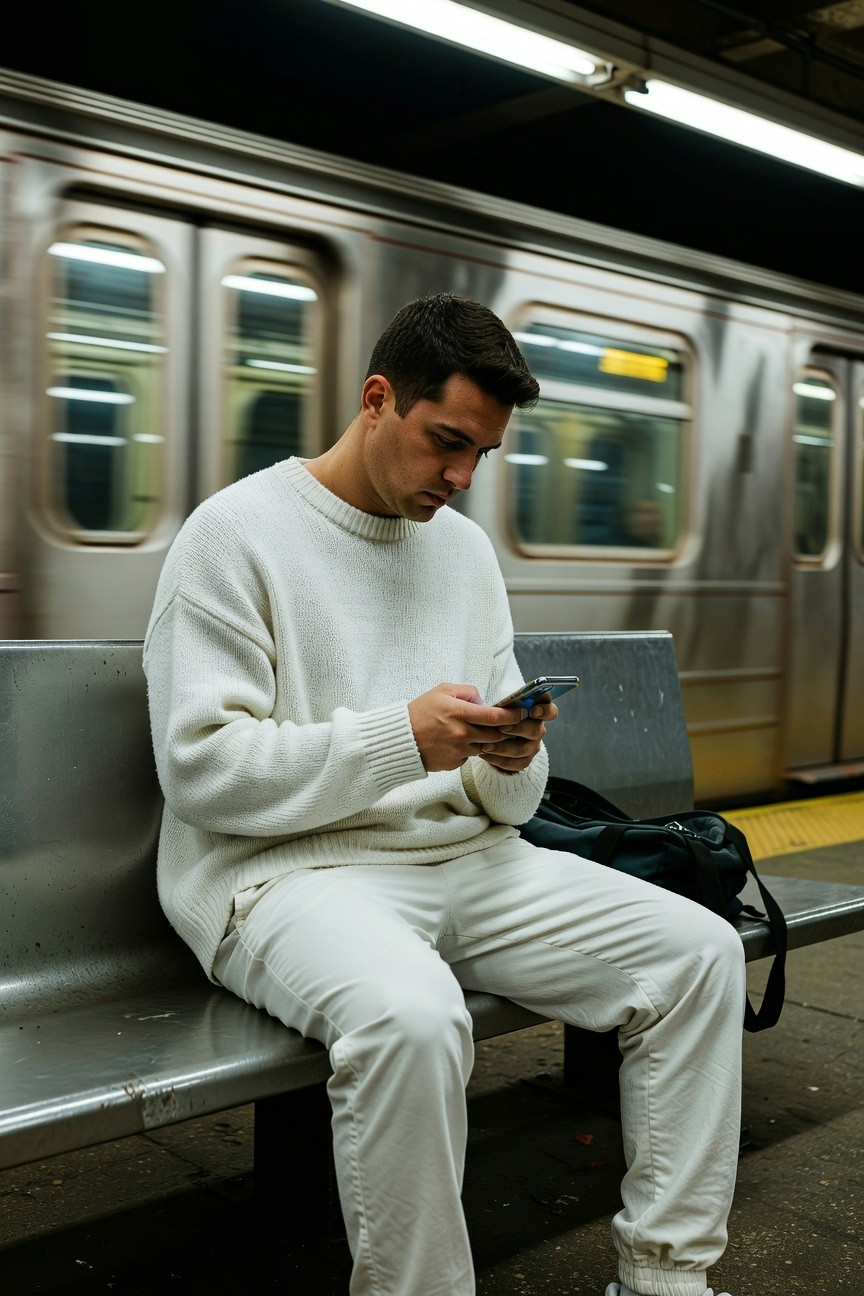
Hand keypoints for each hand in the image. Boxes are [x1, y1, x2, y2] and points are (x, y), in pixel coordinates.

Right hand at [408, 684, 528, 772]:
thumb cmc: (420, 712)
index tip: (522, 713)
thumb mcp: (442, 691)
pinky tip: (457, 742)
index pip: (495, 717)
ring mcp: (458, 751)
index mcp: (458, 713)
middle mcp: (461, 734)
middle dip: (505, 730)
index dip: (512, 716)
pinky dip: (470, 749)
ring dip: (486, 740)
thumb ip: (467, 693)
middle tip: (507, 724)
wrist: (401, 739)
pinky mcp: (454, 764)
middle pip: (496, 735)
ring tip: (475, 731)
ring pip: (485, 746)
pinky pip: (470, 756)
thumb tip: (485, 702)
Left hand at [478, 694, 557, 772]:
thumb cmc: (497, 713)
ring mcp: (532, 746)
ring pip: (524, 749)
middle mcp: (538, 728)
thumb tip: (497, 704)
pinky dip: (498, 760)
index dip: (545, 711)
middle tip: (501, 727)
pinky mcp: (524, 760)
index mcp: (536, 711)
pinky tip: (484, 754)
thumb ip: (504, 702)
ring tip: (485, 745)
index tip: (533, 710)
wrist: (490, 732)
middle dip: (518, 729)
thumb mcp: (500, 704)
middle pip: (536, 731)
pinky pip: (515, 763)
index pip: (550, 711)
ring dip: (503, 747)